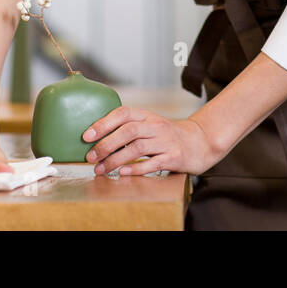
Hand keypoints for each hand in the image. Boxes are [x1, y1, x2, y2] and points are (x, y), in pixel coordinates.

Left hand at [82, 107, 224, 175]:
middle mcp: (156, 126)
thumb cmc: (167, 136)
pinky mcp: (174, 157)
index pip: (123, 113)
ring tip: (101, 169)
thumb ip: (129, 128)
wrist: (200, 143)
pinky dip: (136, 168)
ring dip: (116, 159)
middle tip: (90, 157)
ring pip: (138, 148)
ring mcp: (166, 141)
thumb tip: (96, 138)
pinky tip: (122, 173)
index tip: (86, 136)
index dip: (103, 123)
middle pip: (129, 131)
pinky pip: (153, 163)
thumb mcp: (150, 125)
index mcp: (147, 115)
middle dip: (106, 144)